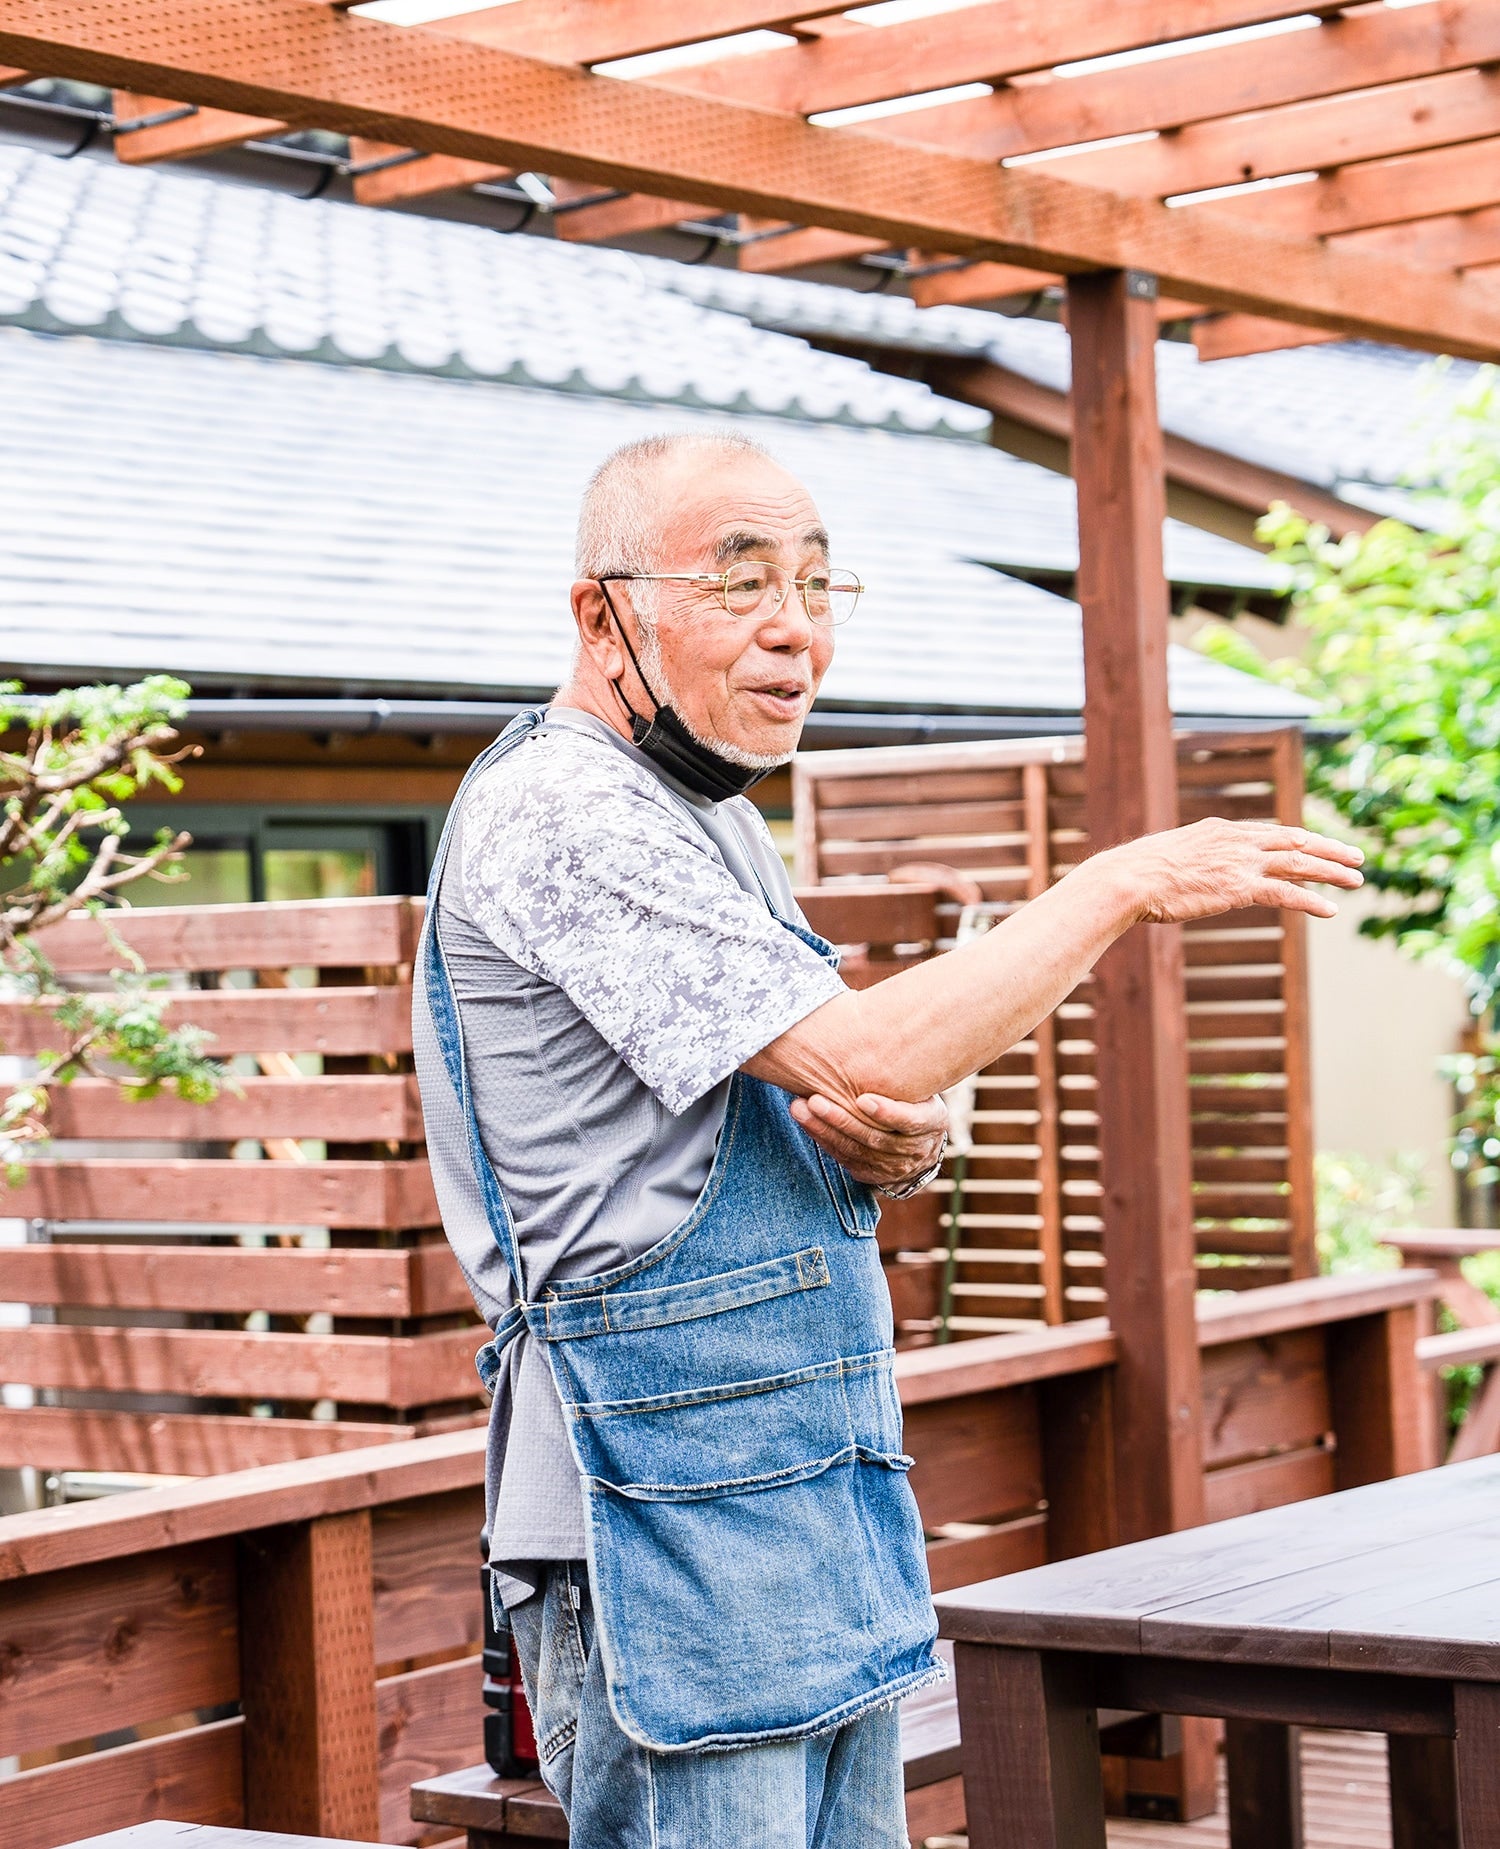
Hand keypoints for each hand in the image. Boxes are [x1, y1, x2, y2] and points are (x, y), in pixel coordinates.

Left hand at [789, 1089, 947, 1189]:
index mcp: (932, 1121)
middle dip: (841, 1120)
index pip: (911, 1121)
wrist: (922, 1145)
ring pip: (855, 1150)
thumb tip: (875, 1032)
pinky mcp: (873, 1175)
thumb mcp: (922, 1087)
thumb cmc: (916, 1099)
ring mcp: (894, 1167)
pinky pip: (845, 1158)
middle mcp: (916, 1149)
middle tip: (814, 1101)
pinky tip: (807, 1123)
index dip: (887, 1113)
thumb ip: (903, 1074)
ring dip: (824, 1130)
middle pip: (875, 1137)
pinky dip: (824, 1140)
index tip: (863, 1099)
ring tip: (800, 1110)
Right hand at [1100, 818, 1364, 924]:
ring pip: (1299, 863)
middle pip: (1295, 840)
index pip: (1272, 832)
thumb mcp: (1170, 857)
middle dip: (1329, 848)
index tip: (1320, 845)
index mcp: (1221, 830)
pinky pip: (1285, 894)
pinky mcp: (1239, 888)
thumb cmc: (1138, 874)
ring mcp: (1240, 863)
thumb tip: (1188, 871)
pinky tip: (1330, 910)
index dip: (1301, 839)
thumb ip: (1192, 860)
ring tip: (1356, 880)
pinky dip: (1311, 901)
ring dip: (1331, 871)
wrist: (1129, 879)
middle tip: (1357, 856)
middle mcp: (1237, 841)